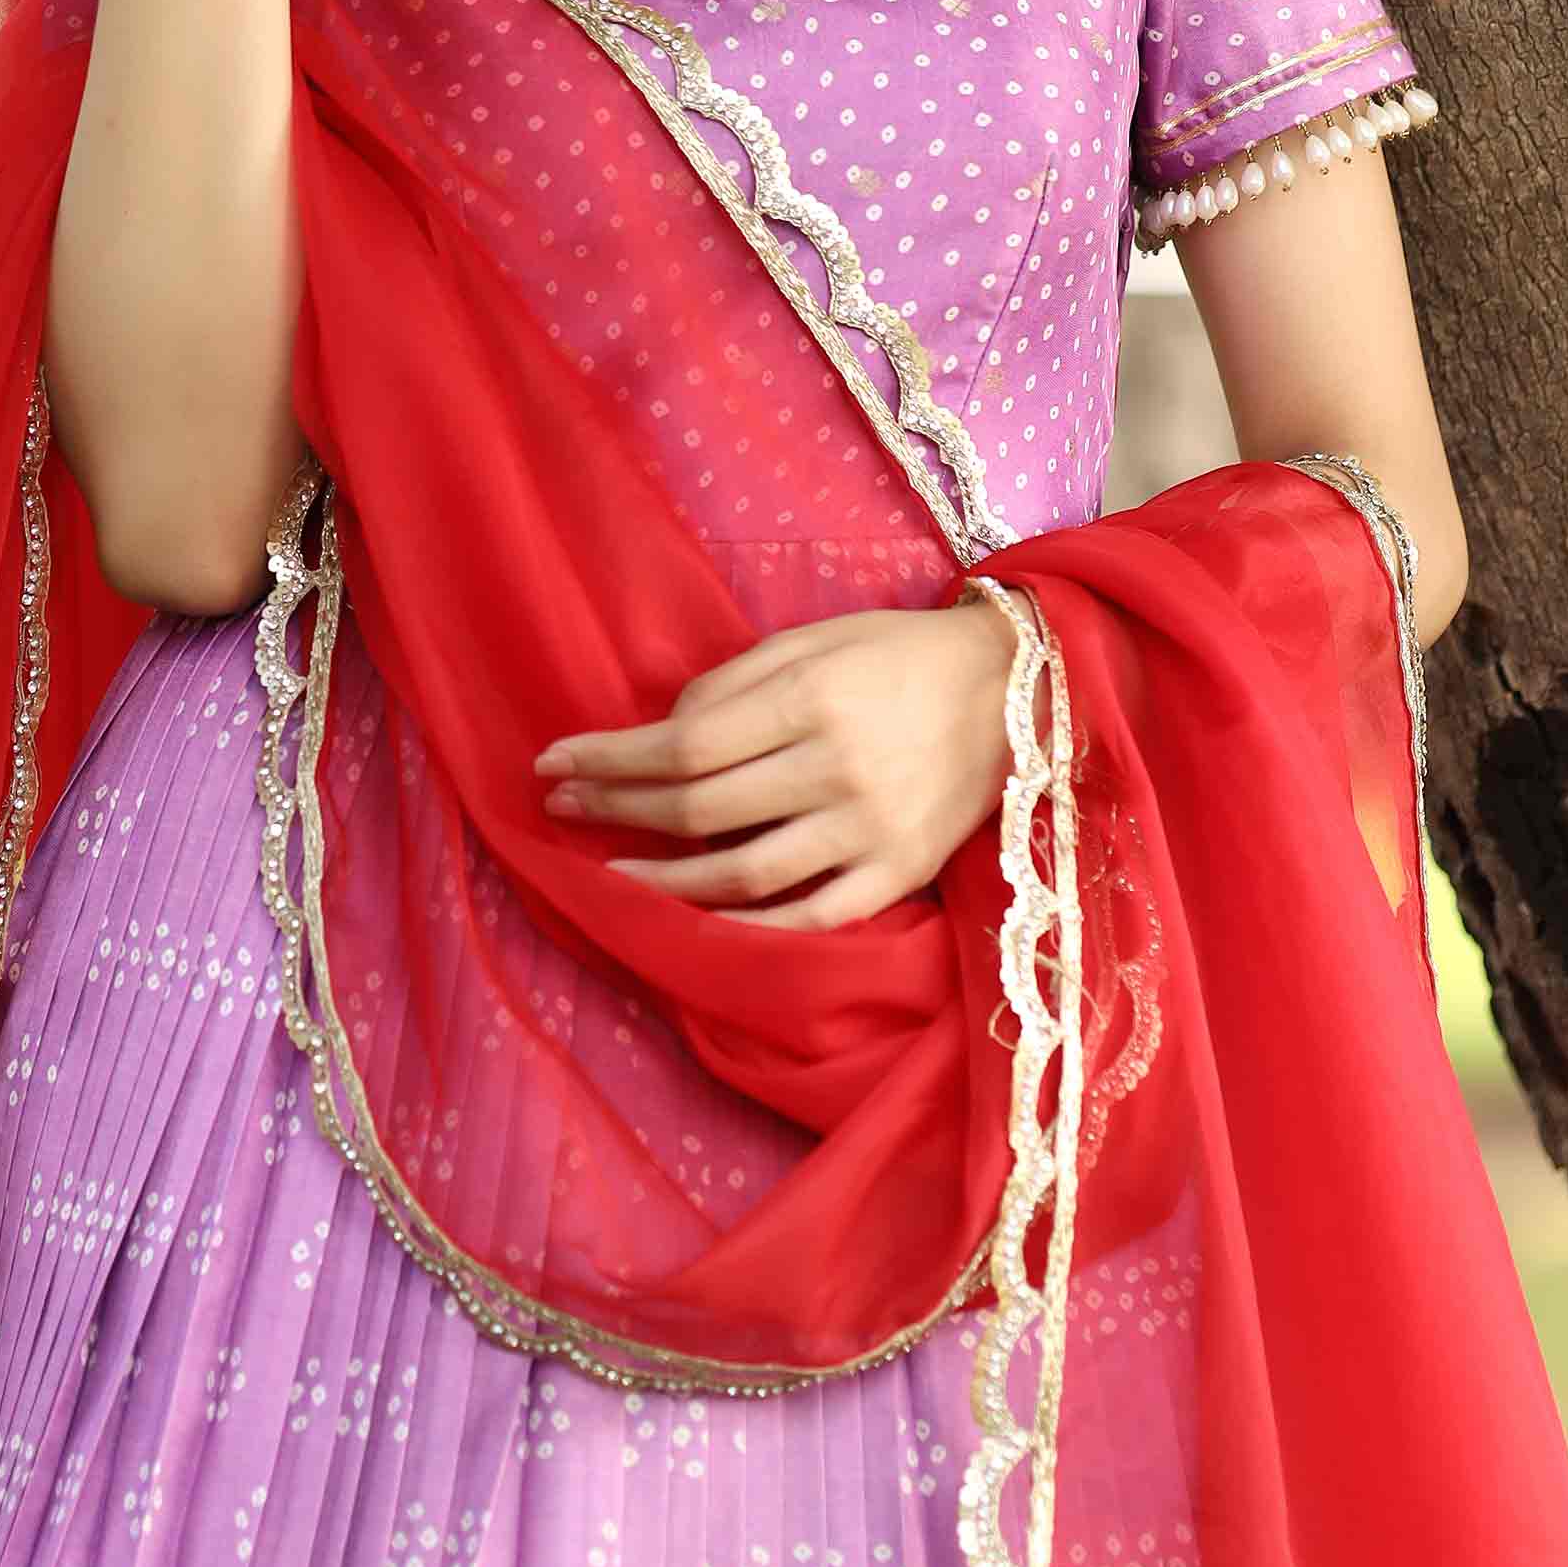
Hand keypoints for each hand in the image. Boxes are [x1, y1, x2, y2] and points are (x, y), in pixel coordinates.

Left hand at [532, 598, 1023, 931]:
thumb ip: (735, 683)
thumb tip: (662, 730)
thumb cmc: (896, 654)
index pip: (683, 743)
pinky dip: (746, 927)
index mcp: (812, 699)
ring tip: (615, 871)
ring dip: (664, 880)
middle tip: (565, 808)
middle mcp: (837, 769)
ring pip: (743, 875)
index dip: (610, 759)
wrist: (1013, 692)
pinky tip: (696, 921)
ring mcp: (870, 831)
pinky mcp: (899, 875)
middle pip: (700, 810)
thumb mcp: (813, 639)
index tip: (554, 762)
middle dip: (618, 811)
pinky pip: (808, 917)